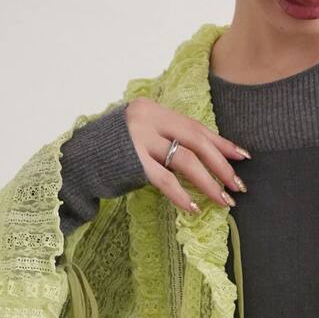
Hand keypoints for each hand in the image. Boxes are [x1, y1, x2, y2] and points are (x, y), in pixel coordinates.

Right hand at [125, 97, 250, 212]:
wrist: (76, 160)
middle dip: (221, 165)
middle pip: (196, 141)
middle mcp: (148, 119)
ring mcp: (139, 139)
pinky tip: (194, 208)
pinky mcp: (132, 162)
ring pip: (185, 161)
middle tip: (237, 184)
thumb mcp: (143, 134)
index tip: (242, 157)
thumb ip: (168, 137)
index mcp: (155, 109)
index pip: (196, 126)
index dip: (221, 143)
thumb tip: (208, 155)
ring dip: (208, 183)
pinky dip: (181, 195)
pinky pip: (164, 180)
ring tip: (223, 200)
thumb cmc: (113, 151)